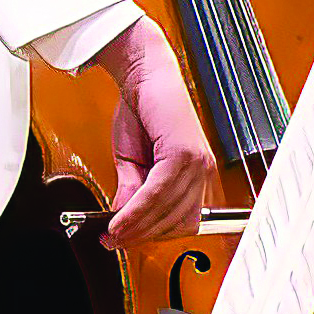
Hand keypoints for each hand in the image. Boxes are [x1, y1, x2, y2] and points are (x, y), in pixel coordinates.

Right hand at [96, 23, 222, 251]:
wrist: (143, 73)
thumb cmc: (143, 109)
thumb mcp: (133, 160)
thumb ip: (133, 191)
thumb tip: (123, 219)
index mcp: (195, 173)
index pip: (181, 220)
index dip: (152, 235)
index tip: (126, 241)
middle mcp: (202, 170)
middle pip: (175, 222)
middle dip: (141, 235)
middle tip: (113, 239)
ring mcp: (196, 163)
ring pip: (166, 212)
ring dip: (136, 226)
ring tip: (112, 231)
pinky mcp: (184, 154)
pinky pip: (159, 194)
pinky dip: (136, 210)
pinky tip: (120, 217)